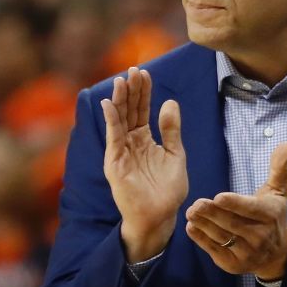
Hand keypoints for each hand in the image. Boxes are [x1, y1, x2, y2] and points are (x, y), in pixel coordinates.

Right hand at [101, 67, 187, 261]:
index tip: (145, 73)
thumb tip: (170, 102)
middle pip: (129, 111)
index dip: (143, 92)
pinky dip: (111, 120)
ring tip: (122, 80)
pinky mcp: (115, 162)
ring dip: (120, 100)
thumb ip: (171, 130)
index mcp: (144, 139)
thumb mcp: (175, 154)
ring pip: (119, 120)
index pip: (142, 110)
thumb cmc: (167, 191)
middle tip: (134, 70)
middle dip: (131, 90)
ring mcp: (121, 151)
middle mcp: (130, 142)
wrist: (160, 216)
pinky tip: (110, 103)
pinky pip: (112, 137)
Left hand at [186, 142, 286, 278]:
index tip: (218, 196)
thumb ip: (279, 168)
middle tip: (196, 203)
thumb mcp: (280, 191)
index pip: (251, 209)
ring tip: (190, 212)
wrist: (278, 252)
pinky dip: (201, 239)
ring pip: (222, 237)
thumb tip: (286, 144)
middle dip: (212, 214)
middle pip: (232, 223)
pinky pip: (215, 250)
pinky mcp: (234, 265)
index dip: (234, 204)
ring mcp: (248, 253)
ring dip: (203, 225)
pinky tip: (191, 227)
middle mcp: (261, 237)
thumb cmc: (274, 213)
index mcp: (271, 215)